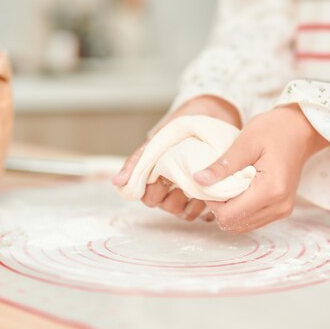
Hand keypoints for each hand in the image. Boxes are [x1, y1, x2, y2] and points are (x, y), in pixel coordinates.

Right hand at [112, 95, 240, 220]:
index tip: (162, 176)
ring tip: (199, 181)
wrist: (209, 116)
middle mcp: (171, 191)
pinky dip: (209, 202)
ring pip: (185, 213)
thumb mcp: (157, 142)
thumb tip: (117, 182)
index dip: (153, 192)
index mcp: (155, 180)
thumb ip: (138, 161)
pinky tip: (212, 187)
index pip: (148, 198)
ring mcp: (190, 195)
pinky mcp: (210, 196)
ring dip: (191, 201)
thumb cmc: (179, 129)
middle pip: (166, 207)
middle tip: (182, 179)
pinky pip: (207, 212)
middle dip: (173, 196)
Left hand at [194, 104, 328, 232]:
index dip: (212, 202)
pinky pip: (252, 220)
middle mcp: (279, 206)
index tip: (209, 182)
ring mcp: (282, 210)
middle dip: (219, 207)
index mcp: (271, 190)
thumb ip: (223, 165)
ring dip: (228, 210)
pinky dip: (239, 210)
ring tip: (227, 185)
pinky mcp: (281, 209)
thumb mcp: (246, 142)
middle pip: (234, 224)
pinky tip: (237, 190)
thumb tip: (199, 180)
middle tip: (216, 183)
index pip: (229, 215)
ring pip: (242, 225)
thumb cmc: (275, 129)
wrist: (301, 130)